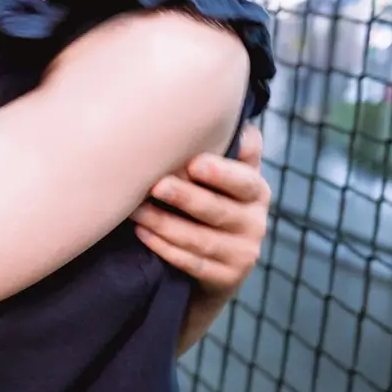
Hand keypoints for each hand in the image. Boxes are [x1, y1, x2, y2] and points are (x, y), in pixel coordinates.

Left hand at [132, 123, 270, 296]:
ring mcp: (242, 255)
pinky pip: (192, 264)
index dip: (222, 173)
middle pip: (218, 210)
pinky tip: (142, 233)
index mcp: (256, 192)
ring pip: (200, 239)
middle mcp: (256, 223)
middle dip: (186, 198)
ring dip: (164, 223)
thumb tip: (228, 111)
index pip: (245, 181)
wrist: (214, 270)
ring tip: (135, 209)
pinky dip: (165, 248)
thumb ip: (229, 150)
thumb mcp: (226, 180)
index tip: (194, 163)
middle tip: (155, 185)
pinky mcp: (225, 280)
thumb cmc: (212, 206)